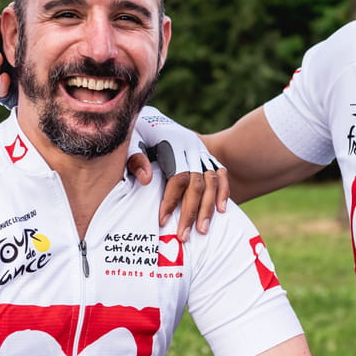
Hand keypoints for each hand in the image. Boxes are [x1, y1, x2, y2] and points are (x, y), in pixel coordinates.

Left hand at [133, 107, 228, 239]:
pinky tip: (222, 211)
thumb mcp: (132, 141)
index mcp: (172, 143)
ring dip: (208, 207)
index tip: (162, 221)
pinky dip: (223, 192)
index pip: (178, 176)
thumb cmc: (138, 135)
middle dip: (191, 211)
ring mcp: (202, 152)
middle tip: (183, 236)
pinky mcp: (207, 156)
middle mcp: (191, 148)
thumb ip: (135, 158)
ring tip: (202, 231)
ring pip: (212, 181)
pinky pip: (221, 174)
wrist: (153, 119)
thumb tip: (146, 179)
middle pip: (197, 183)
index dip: (171, 200)